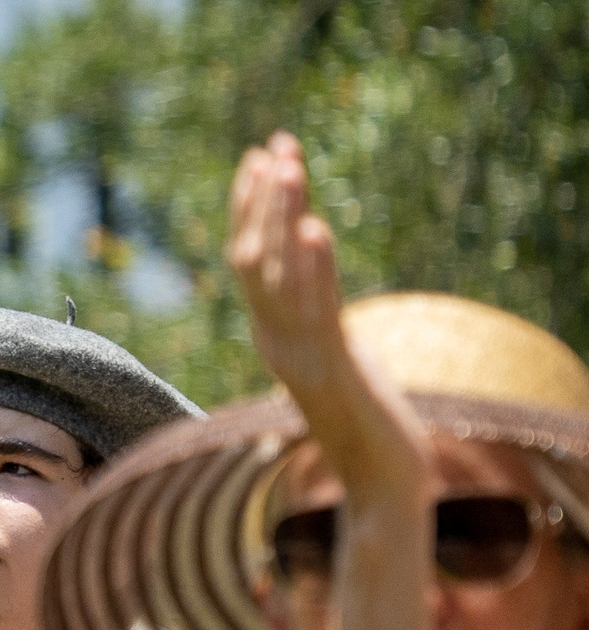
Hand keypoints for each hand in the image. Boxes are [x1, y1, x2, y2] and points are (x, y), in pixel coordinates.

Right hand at [227, 134, 424, 493]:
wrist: (381, 484)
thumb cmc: (371, 431)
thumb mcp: (338, 367)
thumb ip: (322, 328)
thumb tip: (321, 292)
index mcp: (272, 338)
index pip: (247, 259)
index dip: (249, 206)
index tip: (260, 156)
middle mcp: (274, 342)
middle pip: (251, 259)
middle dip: (261, 199)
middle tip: (274, 145)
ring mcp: (298, 356)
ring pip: (275, 278)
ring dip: (280, 218)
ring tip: (290, 166)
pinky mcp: (332, 370)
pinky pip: (316, 311)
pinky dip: (314, 268)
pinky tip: (318, 229)